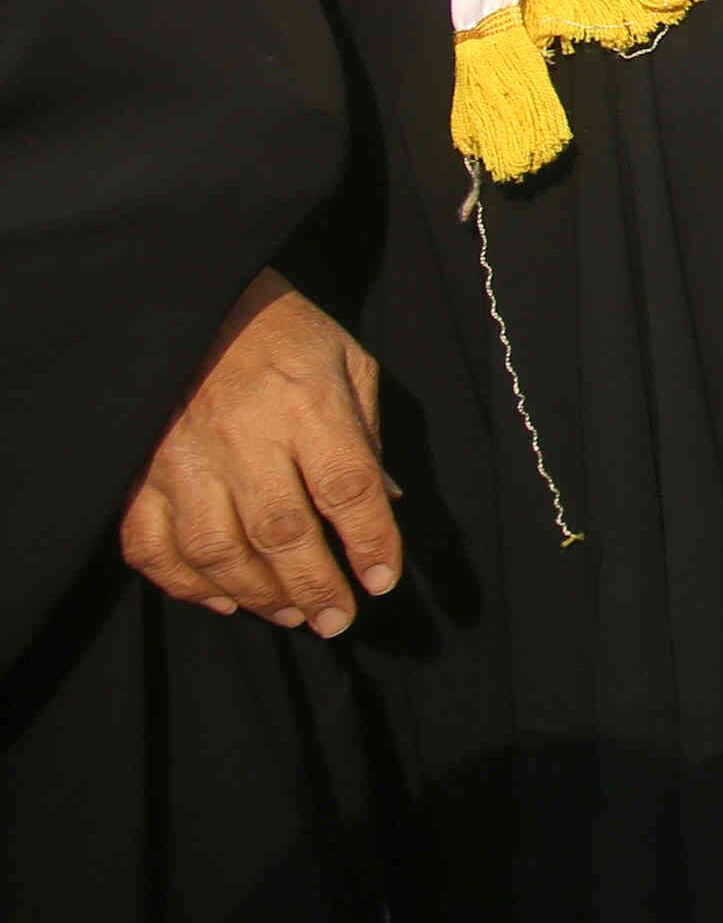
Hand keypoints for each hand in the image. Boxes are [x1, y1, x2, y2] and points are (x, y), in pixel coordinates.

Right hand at [118, 272, 397, 636]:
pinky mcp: (136, 472)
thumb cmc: (285, 332)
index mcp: (306, 402)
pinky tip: (220, 598)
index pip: (346, 487)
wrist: (193, 301)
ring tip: (289, 614)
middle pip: (281, 532)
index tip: (383, 582)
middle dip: (314, 587)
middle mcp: (241, 435)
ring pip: (215, 549)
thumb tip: (387, 503)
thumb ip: (367, 434)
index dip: (369, 542)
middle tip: (336, 622)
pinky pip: (150, 545)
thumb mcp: (348, 363)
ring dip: (255, 594)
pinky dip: (183, 583)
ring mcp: (180, 458)